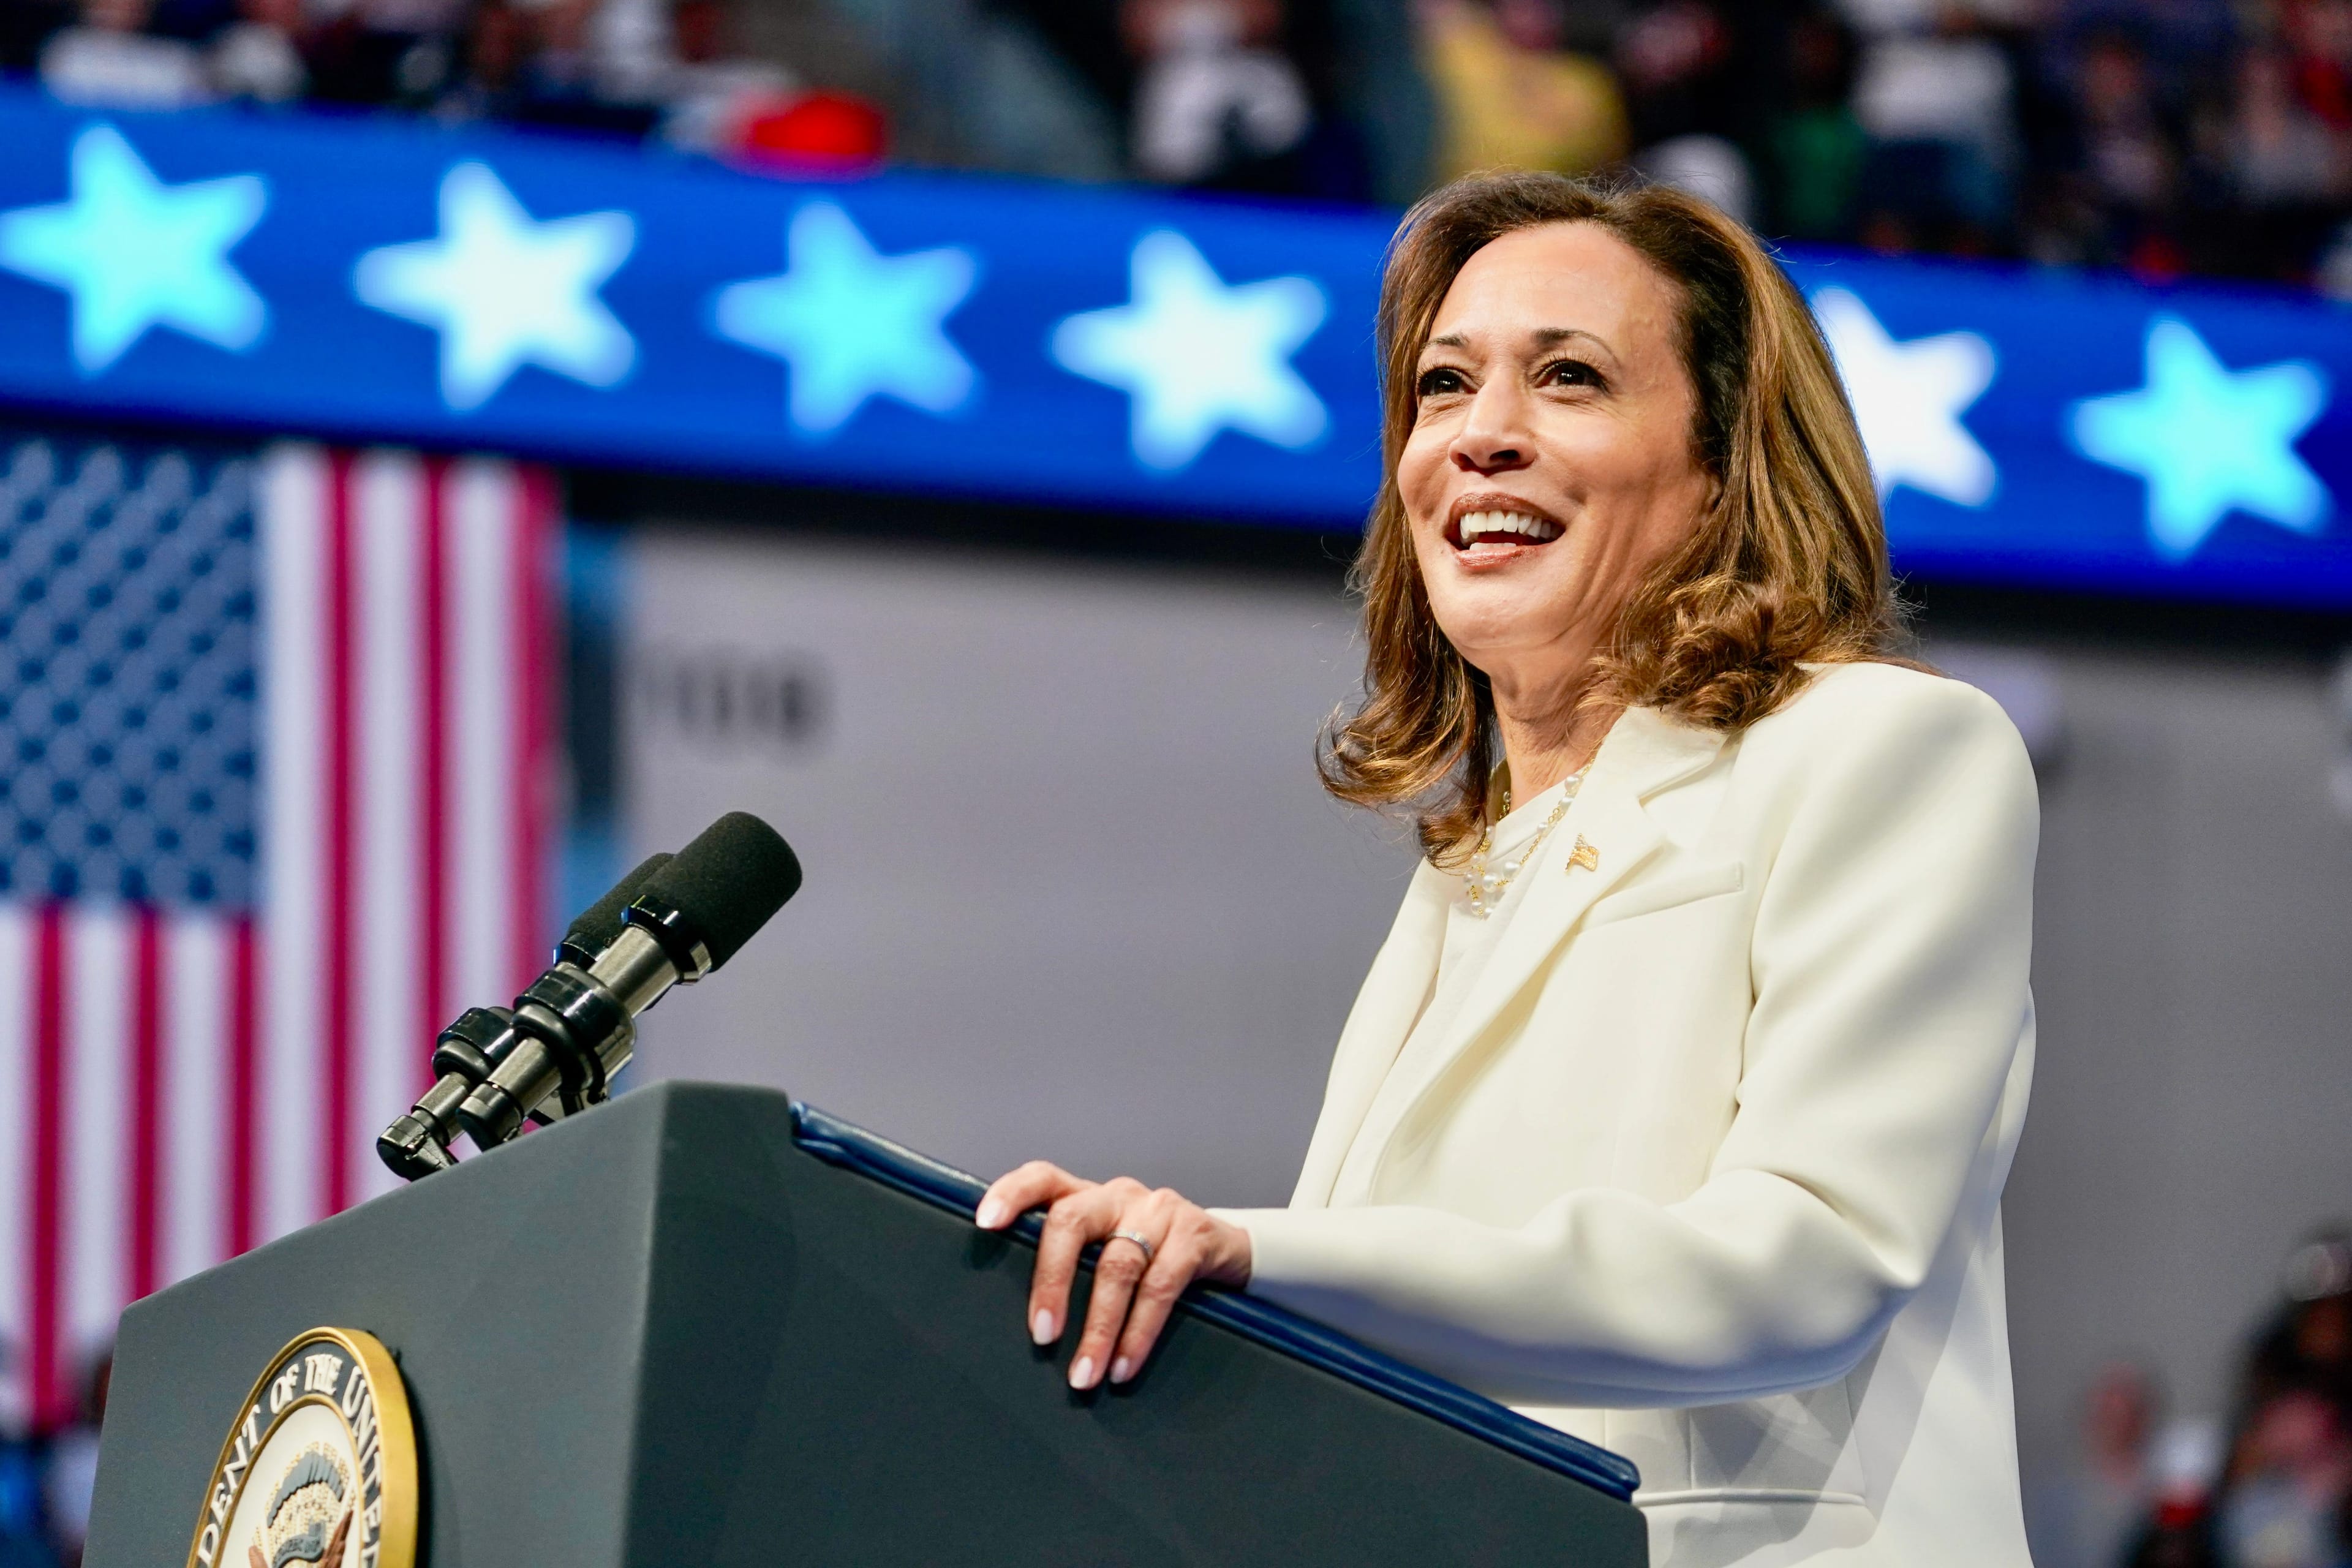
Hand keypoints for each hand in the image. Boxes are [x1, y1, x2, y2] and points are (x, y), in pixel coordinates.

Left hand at [976, 1162, 1252, 1389]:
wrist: (1226, 1251)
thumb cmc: (1149, 1259)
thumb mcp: (1106, 1252)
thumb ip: (1073, 1267)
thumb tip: (1028, 1331)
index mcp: (1087, 1196)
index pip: (1042, 1178)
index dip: (1012, 1194)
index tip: (984, 1223)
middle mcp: (1118, 1195)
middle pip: (1070, 1221)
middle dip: (1050, 1282)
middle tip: (1042, 1336)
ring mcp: (1158, 1210)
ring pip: (1117, 1265)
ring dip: (1099, 1327)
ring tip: (1085, 1375)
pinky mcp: (1194, 1234)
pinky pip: (1161, 1286)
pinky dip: (1139, 1333)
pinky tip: (1125, 1366)